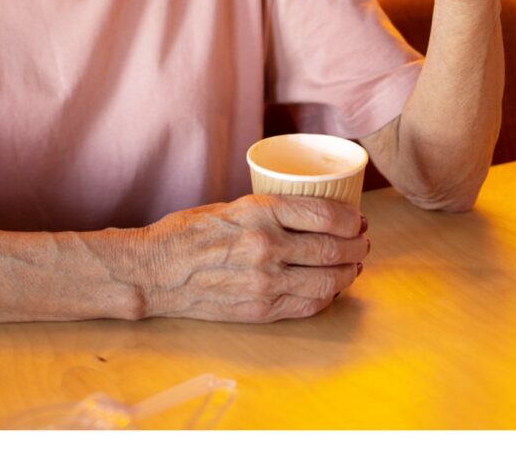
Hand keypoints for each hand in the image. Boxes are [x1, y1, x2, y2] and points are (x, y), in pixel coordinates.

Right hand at [138, 195, 371, 321]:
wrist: (153, 272)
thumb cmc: (189, 234)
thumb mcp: (233, 206)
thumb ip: (274, 212)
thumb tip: (317, 217)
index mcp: (261, 212)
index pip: (327, 214)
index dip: (351, 219)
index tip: (357, 221)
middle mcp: (267, 245)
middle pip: (334, 249)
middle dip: (357, 247)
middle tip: (362, 244)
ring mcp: (264, 281)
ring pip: (328, 280)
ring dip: (349, 273)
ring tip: (353, 267)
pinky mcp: (260, 309)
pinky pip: (308, 304)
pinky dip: (328, 296)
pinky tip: (330, 288)